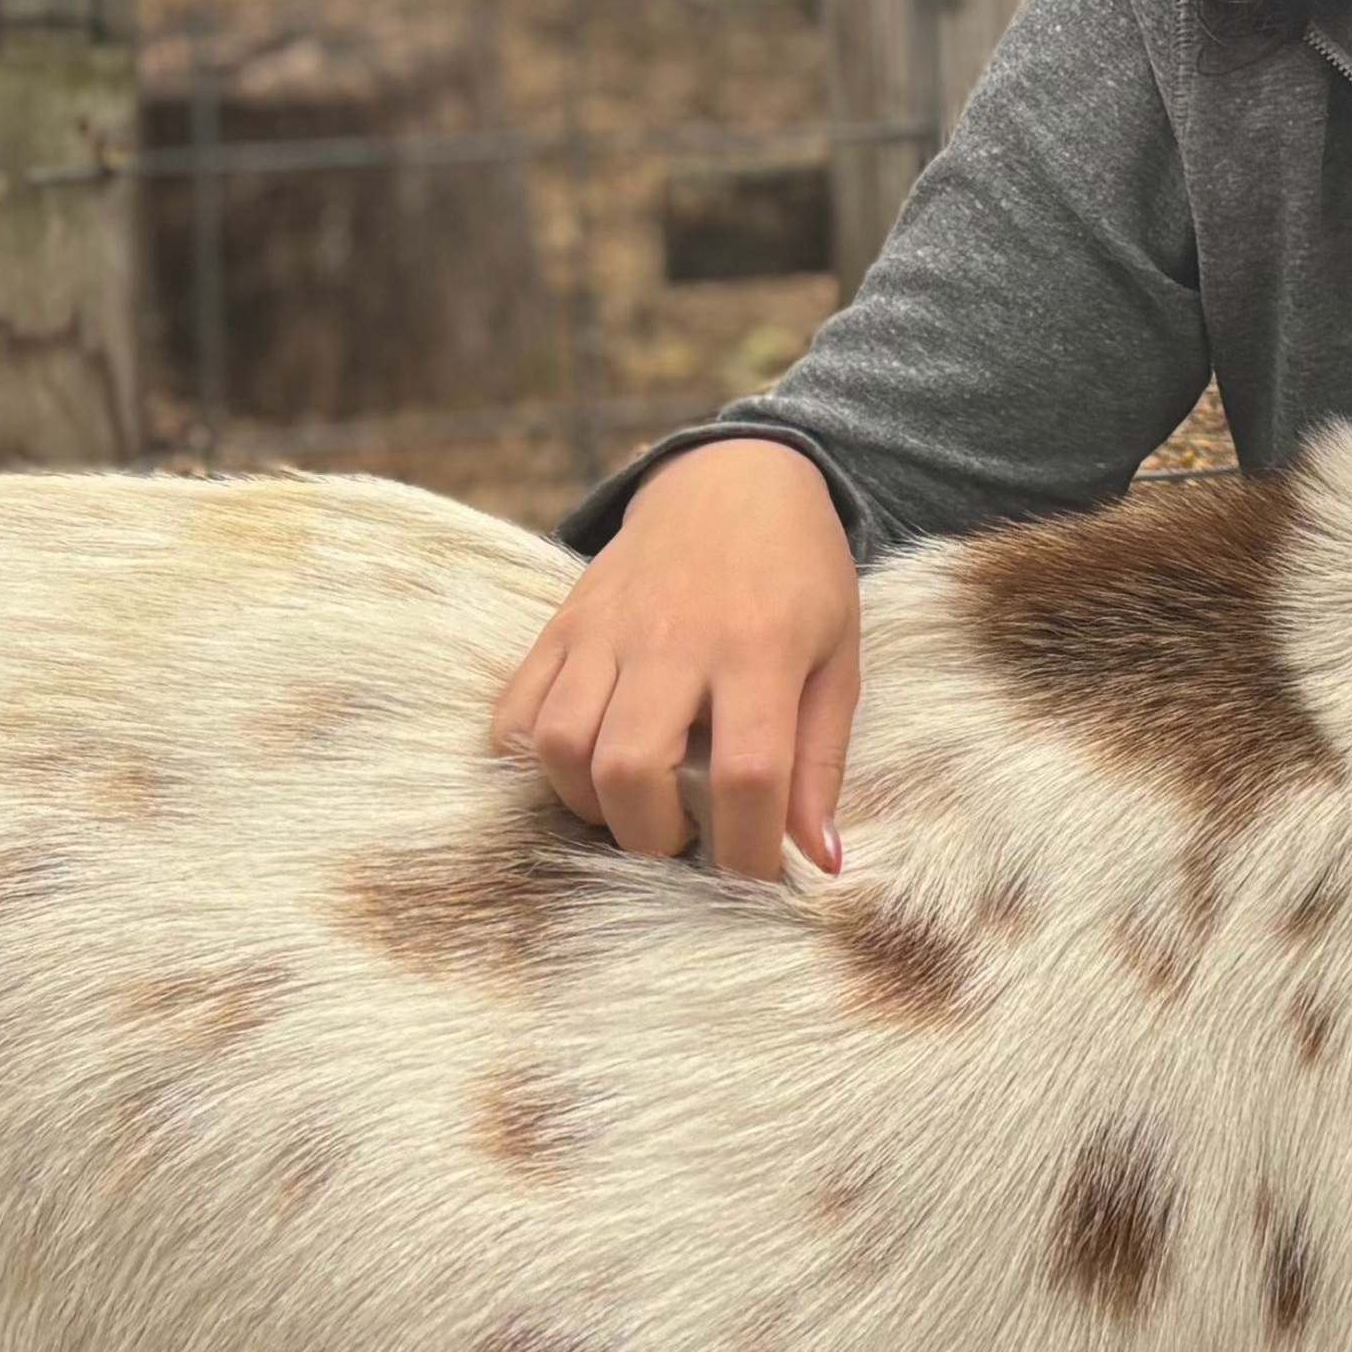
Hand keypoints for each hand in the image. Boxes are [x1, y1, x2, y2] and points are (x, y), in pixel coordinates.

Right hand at [491, 439, 859, 878]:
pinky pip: (515, 709)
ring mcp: (605, 629)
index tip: (752, 873)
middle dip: (652, 837)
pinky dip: (532, 761)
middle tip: (683, 840)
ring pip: (559, 745)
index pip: (745, 775)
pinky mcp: (561, 624)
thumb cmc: (800, 578)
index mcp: (758, 648)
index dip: (746, 849)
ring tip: (634, 805)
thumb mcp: (837, 661)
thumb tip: (820, 861)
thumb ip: (821, 762)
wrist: (734, 479)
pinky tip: (581, 769)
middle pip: (630, 768)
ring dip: (591, 805)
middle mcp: (672, 638)